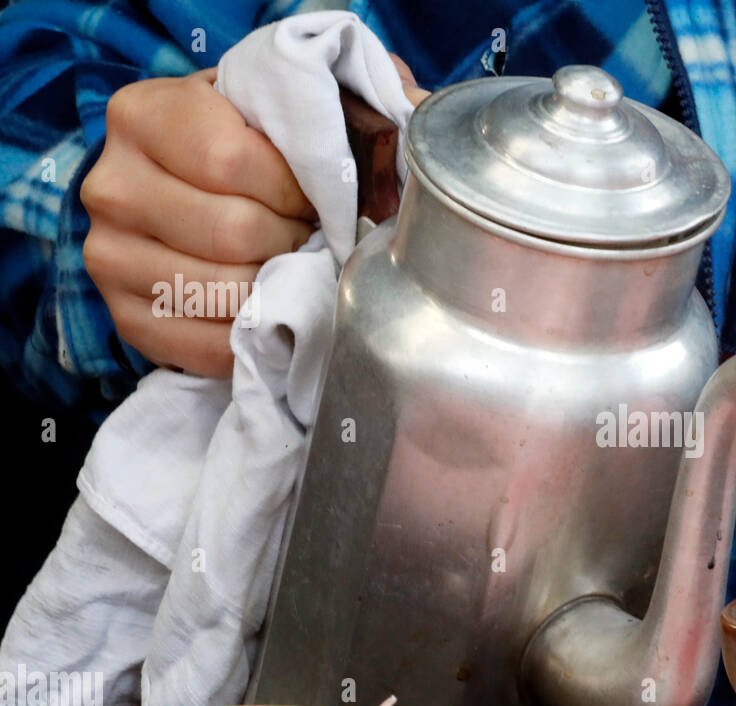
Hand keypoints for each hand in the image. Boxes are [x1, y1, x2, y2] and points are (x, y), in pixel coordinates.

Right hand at [82, 68, 315, 376]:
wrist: (187, 196)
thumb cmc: (250, 152)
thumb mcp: (276, 109)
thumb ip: (327, 106)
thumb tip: (402, 117)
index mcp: (143, 115)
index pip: (230, 161)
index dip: (296, 188)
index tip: (320, 195)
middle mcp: (110, 185)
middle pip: (232, 232)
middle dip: (294, 241)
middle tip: (314, 239)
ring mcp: (109, 256)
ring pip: (223, 291)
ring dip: (279, 289)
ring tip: (294, 269)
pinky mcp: (127, 319)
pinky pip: (206, 345)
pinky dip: (256, 336)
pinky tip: (273, 312)